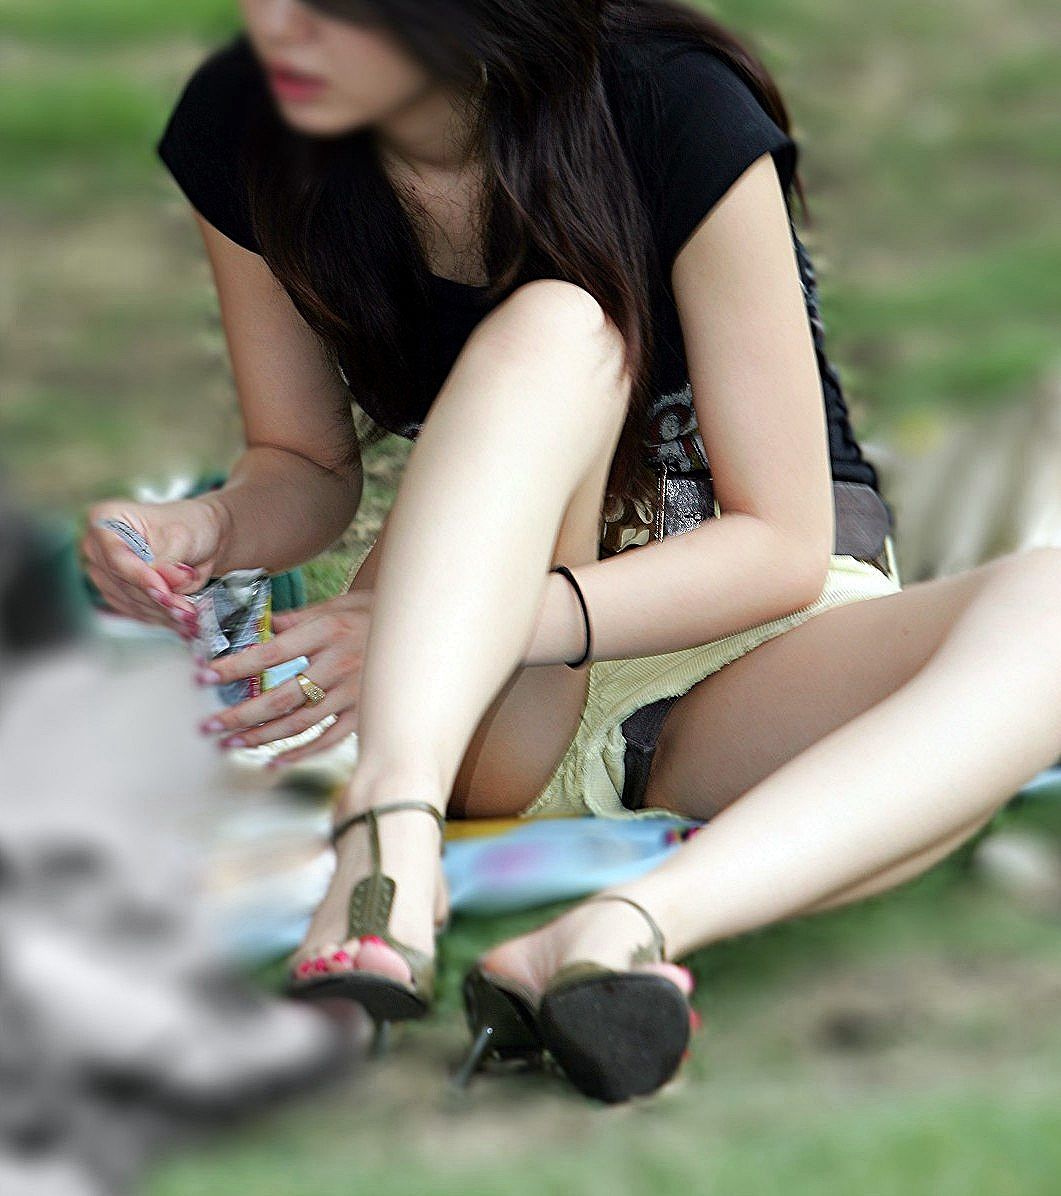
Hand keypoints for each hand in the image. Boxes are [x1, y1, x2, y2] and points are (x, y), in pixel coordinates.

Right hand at [79, 497, 227, 638]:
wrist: (202, 537)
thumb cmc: (190, 524)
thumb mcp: (183, 536)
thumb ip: (170, 563)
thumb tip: (165, 586)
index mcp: (107, 519)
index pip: (118, 557)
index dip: (141, 579)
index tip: (164, 593)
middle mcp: (98, 546)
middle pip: (123, 583)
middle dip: (158, 600)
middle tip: (187, 611)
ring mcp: (105, 572)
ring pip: (130, 601)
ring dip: (162, 613)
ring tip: (190, 617)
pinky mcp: (117, 592)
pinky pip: (135, 610)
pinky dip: (160, 617)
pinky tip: (180, 620)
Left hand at [195, 588, 372, 765]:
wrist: (420, 630)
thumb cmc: (374, 613)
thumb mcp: (338, 604)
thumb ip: (298, 618)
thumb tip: (261, 626)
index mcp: (327, 632)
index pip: (270, 654)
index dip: (234, 667)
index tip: (203, 676)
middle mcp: (338, 664)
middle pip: (280, 697)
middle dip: (240, 714)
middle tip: (209, 726)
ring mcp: (353, 693)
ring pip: (300, 723)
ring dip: (263, 736)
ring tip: (232, 743)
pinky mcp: (365, 713)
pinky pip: (329, 739)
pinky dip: (301, 753)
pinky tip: (274, 761)